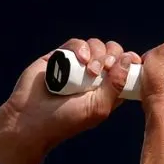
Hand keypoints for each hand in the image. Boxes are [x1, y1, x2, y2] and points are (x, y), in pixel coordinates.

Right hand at [0, 38, 141, 163]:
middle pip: (113, 52)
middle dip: (114, 55)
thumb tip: (129, 60)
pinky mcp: (60, 57)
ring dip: (97, 53)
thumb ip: (115, 85)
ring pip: (96, 45)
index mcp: (107, 90)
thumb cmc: (66, 119)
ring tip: (89, 70)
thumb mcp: (98, 107)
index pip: (126, 69)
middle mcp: (94, 76)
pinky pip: (77, 43)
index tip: (132, 60)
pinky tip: (79, 59)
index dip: (130, 62)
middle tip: (107, 67)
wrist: (30, 119)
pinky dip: (80, 48)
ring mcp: (77, 65)